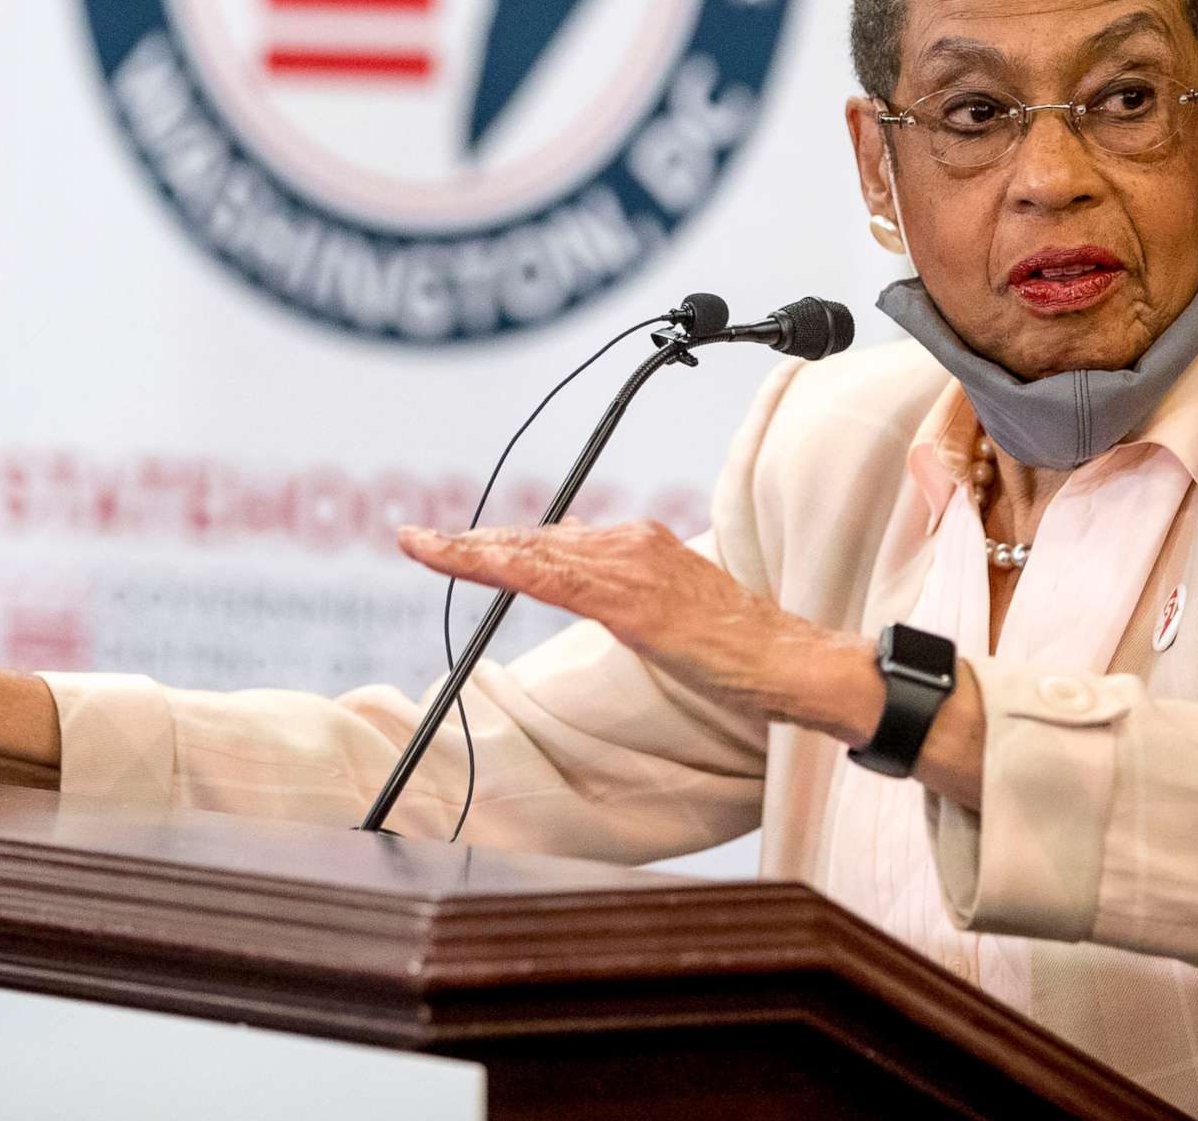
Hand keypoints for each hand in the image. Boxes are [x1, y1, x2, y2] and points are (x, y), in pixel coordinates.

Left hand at [396, 520, 882, 741]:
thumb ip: (618, 583)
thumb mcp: (664, 606)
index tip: (446, 541)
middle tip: (414, 538)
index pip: (551, 536)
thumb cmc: (731, 643)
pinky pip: (551, 577)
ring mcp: (629, 566)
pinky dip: (502, 566)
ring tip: (422, 546)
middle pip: (532, 537)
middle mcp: (629, 541)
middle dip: (470, 540)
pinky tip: (467, 564)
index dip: (495, 538)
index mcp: (637, 543)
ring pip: (533, 550)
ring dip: (472, 549)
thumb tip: (571, 563)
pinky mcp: (629, 600)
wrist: (783, 661)